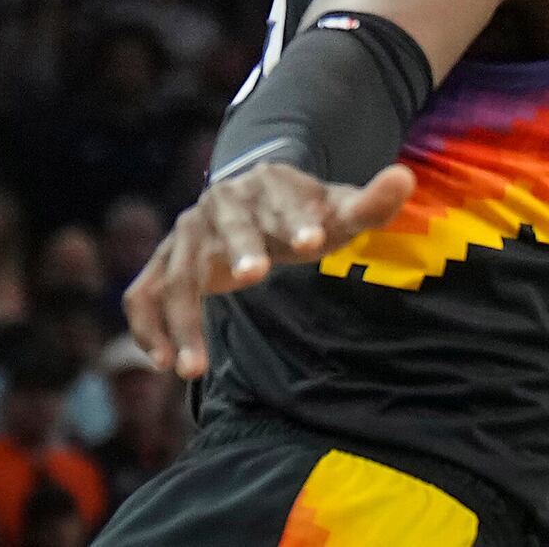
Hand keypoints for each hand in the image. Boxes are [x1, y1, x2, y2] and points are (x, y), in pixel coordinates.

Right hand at [121, 160, 416, 378]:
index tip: (314, 242)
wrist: (254, 198)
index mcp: (268, 184)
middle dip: (240, 250)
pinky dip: (147, 326)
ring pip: (177, 274)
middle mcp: (221, 205)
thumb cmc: (306, 214)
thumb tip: (404, 178)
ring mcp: (187, 234)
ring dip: (182, 320)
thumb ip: (371, 202)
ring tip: (193, 369)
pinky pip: (144, 293)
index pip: (283, 201)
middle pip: (227, 227)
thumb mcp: (339, 208)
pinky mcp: (165, 262)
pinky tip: (163, 363)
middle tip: (255, 277)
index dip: (297, 219)